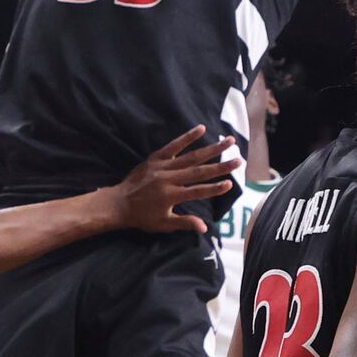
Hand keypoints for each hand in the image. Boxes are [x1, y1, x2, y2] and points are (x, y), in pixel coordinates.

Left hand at [113, 127, 239, 233]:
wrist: (118, 203)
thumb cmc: (142, 217)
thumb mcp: (163, 224)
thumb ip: (184, 223)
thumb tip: (204, 227)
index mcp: (171, 196)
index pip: (198, 191)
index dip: (215, 188)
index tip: (231, 183)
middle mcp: (169, 179)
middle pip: (199, 171)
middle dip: (221, 166)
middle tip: (239, 160)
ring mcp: (162, 167)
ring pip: (191, 156)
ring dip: (211, 149)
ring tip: (228, 141)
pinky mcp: (156, 158)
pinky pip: (173, 146)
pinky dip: (187, 137)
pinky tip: (201, 129)